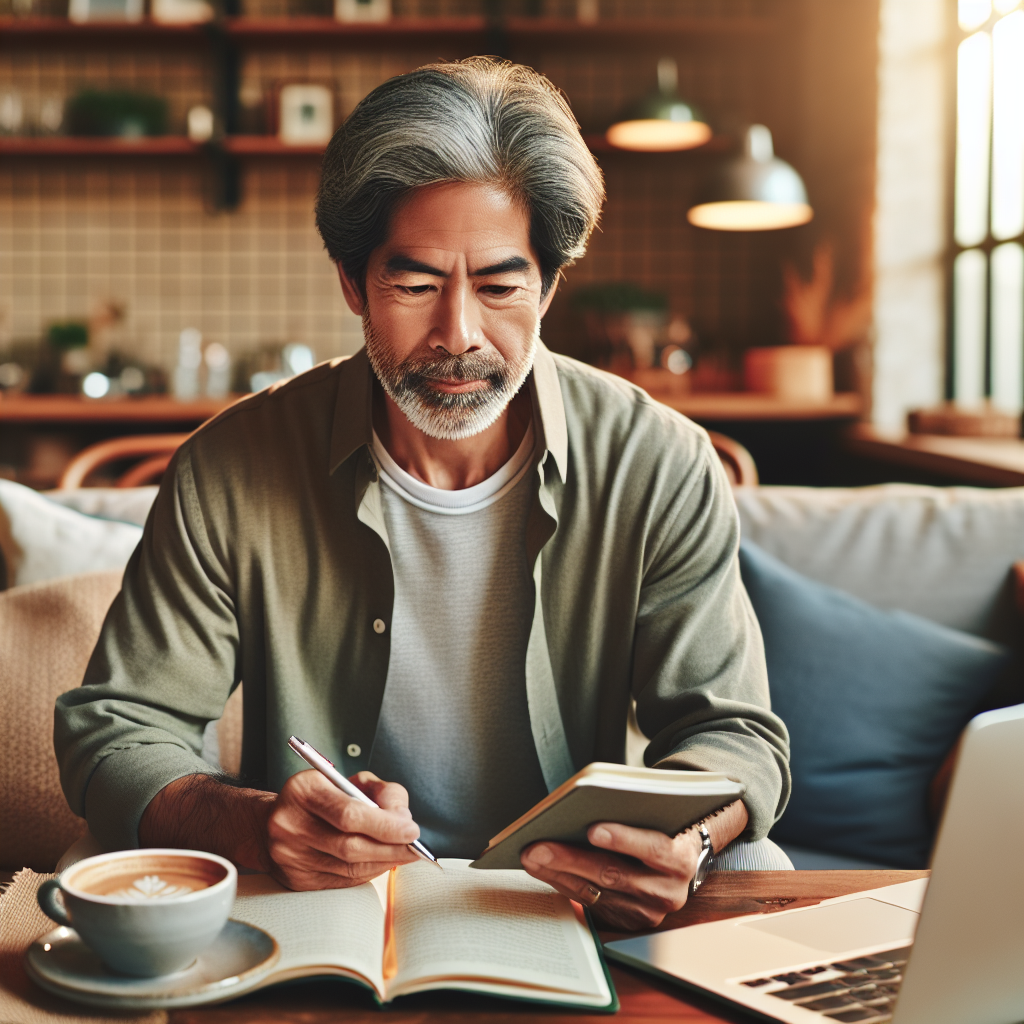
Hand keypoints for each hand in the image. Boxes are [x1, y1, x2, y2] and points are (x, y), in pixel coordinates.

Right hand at [266, 770, 420, 890]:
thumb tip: (403, 818)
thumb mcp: (346, 780)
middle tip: (415, 847)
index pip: (349, 814)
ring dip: (383, 862)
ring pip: (348, 867)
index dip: (385, 825)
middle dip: (390, 848)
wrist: (270, 822)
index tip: (412, 830)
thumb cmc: (320, 797)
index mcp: (303, 790)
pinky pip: (341, 881)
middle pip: (350, 846)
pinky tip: (381, 862)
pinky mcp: (296, 880)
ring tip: (404, 854)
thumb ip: (378, 792)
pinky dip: (368, 873)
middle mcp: (290, 824)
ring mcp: (289, 857)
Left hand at [521, 823, 700, 930]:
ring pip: (596, 893)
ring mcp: (646, 911)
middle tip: (538, 846)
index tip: (592, 829)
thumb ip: (636, 812)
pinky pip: (589, 903)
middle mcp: (667, 892)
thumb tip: (585, 805)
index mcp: (681, 859)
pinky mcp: (627, 921)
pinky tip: (542, 868)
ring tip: (531, 856)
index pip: (653, 849)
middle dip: (571, 859)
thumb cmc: (663, 828)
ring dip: (558, 873)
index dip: (623, 840)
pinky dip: (563, 884)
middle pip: (614, 875)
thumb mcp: (661, 817)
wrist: (680, 861)